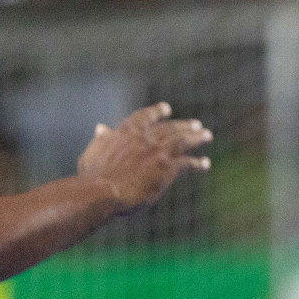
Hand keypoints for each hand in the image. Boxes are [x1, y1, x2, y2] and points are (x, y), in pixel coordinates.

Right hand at [76, 102, 212, 213]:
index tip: (166, 108)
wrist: (103, 190)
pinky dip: (197, 163)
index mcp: (124, 134)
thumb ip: (101, 140)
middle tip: (196, 124)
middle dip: (183, 125)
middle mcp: (143, 138)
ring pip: (181, 140)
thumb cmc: (92, 177)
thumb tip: (101, 127)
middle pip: (168, 128)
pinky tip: (205, 164)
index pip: (142, 117)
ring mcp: (156, 151)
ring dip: (196, 137)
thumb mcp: (92, 154)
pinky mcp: (167, 166)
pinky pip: (187, 162)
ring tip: (206, 136)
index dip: (155, 112)